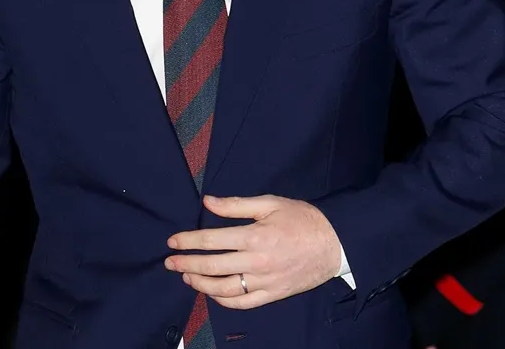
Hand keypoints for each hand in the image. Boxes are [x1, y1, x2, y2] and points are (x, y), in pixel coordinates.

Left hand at [164, 194, 342, 309]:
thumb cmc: (302, 219)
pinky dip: (224, 300)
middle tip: (170, 262)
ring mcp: (265, 281)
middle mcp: (257, 262)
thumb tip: (207, 202)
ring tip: (186, 277)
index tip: (172, 241)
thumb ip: (236, 205)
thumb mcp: (269, 203)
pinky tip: (212, 293)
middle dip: (186, 264)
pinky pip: (244, 302)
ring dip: (201, 284)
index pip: (211, 240)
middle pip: (213, 266)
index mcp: (254, 236)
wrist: (335, 243)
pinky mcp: (273, 294)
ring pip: (225, 289)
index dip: (188, 241)